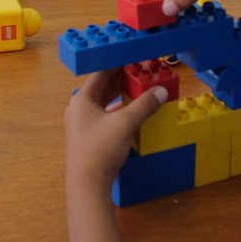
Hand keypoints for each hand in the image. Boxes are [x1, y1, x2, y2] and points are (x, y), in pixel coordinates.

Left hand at [65, 68, 168, 188]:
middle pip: (103, 86)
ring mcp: (82, 123)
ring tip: (140, 87)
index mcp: (82, 99)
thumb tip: (161, 91)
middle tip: (141, 69)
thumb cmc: (100, 150)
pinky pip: (105, 114)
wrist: (88, 185)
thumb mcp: (125, 123)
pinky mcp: (88, 136)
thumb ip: (145, 104)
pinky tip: (132, 110)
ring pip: (104, 101)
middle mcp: (79, 108)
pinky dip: (119, 109)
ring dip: (121, 94)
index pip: (101, 72)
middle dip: (122, 78)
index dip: (118, 63)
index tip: (135, 56)